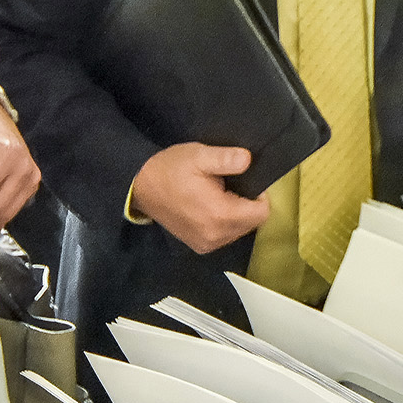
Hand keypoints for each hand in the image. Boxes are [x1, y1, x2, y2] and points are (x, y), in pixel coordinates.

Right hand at [131, 143, 269, 253]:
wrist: (140, 186)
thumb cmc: (170, 169)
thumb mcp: (199, 156)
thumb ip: (226, 159)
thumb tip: (248, 159)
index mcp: (220, 215)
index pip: (261, 214)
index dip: (261, 196)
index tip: (246, 181)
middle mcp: (216, 236)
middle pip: (252, 224)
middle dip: (248, 205)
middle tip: (230, 186)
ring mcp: (206, 244)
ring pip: (239, 231)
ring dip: (237, 215)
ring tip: (220, 196)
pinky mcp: (199, 246)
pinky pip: (225, 237)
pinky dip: (225, 224)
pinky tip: (212, 208)